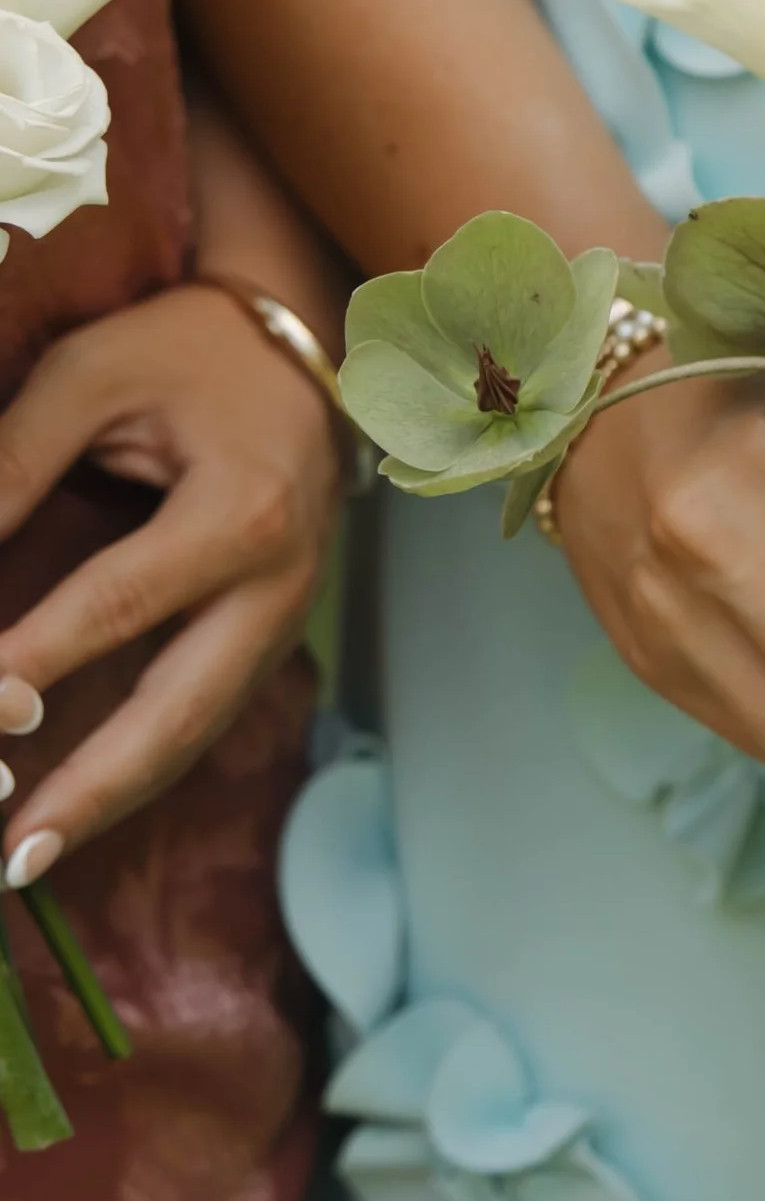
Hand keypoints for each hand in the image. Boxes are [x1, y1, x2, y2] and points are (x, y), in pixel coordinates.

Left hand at [0, 282, 338, 878]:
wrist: (300, 341)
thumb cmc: (186, 351)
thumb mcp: (89, 379)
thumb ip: (11, 463)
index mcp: (241, 511)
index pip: (119, 604)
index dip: (34, 662)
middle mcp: (279, 582)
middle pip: (182, 712)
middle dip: (92, 792)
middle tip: (12, 859)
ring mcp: (287, 617)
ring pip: (198, 733)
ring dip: (112, 799)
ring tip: (27, 857)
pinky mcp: (274, 633)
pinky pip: (205, 715)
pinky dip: (140, 766)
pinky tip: (78, 806)